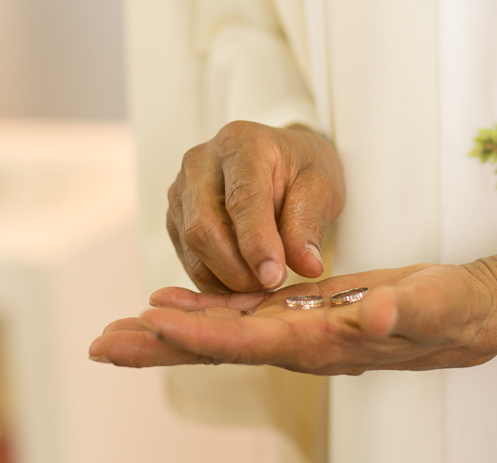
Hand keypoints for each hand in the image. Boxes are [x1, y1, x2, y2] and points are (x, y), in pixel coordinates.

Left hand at [88, 255, 496, 374]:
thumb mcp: (434, 307)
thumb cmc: (453, 312)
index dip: (198, 335)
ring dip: (167, 331)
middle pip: (217, 348)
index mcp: (324, 344)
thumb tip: (367, 314)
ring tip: (117, 327)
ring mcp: (297, 330)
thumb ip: (401, 312)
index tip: (148, 326)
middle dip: (157, 347)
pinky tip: (171, 304)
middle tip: (99, 345)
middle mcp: (300, 345)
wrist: (466, 314)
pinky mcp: (302, 312)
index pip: (249, 343)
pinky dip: (203, 311)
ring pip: (221, 333)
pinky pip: (242, 315)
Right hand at [167, 121, 344, 292]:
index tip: (274, 276)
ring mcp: (181, 191)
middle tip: (271, 285)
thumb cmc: (301, 171)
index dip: (256, 243)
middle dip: (238, 269)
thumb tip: (307, 266)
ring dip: (227, 279)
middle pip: (204, 228)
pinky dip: (216, 281)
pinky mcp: (175, 218)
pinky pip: (189, 260)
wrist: (281, 165)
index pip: (242, 199)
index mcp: (241, 143)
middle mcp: (200, 163)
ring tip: (263, 282)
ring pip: (193, 249)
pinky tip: (244, 280)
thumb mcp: (321, 189)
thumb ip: (309, 226)